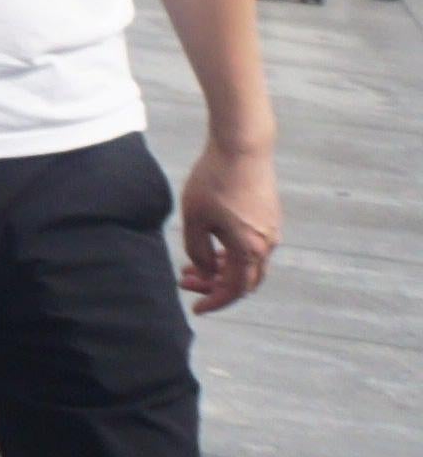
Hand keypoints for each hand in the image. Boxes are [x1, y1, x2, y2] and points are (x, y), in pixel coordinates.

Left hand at [179, 139, 278, 312]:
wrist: (242, 147)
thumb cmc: (214, 180)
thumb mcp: (194, 218)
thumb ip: (198, 250)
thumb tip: (204, 270)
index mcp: (249, 249)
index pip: (234, 289)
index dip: (215, 301)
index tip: (196, 309)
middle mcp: (267, 244)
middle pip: (243, 279)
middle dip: (215, 285)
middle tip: (185, 281)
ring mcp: (271, 229)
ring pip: (247, 262)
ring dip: (221, 267)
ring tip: (191, 264)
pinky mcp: (269, 216)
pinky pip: (251, 245)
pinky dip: (231, 252)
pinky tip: (209, 243)